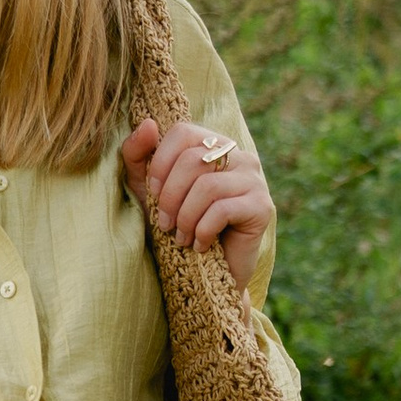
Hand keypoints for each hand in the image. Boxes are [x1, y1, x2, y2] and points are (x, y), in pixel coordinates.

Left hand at [121, 118, 274, 293]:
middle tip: (165, 224)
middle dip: (169, 197)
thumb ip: (139, 156)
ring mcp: (254, 180)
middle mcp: (239, 155)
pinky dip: (203, 232)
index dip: (160, 163)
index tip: (153, 194)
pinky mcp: (262, 207)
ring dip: (185, 218)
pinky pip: (222, 210)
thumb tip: (148, 124)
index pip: (183, 133)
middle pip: (193, 160)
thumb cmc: (177, 226)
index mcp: (213, 145)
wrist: (208, 275)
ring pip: (207, 187)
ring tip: (181, 237)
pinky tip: (201, 246)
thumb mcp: (147, 191)